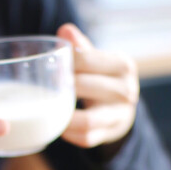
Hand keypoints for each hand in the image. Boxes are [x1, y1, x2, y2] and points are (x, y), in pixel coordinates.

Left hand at [57, 23, 138, 148]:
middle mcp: (126, 91)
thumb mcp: (99, 59)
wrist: (123, 108)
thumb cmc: (103, 78)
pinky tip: (57, 126)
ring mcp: (119, 116)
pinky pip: (86, 138)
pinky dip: (68, 133)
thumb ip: (82, 47)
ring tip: (47, 109)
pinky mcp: (109, 134)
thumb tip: (64, 31)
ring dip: (64, 116)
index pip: (88, 59)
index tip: (51, 64)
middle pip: (87, 87)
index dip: (66, 61)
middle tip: (44, 86)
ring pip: (88, 120)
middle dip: (63, 87)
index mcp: (123, 65)